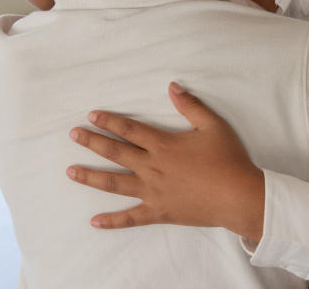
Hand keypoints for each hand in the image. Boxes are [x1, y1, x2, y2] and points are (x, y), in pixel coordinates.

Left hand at [66, 82, 265, 241]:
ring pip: (115, 183)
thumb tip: (172, 86)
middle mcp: (152, 167)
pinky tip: (94, 222)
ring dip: (91, 177)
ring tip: (71, 172)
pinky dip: (112, 221)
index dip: (110, 121)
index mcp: (163, 145)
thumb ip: (191, 106)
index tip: (91, 115)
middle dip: (92, 142)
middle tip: (73, 134)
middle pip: (116, 152)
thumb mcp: (213, 125)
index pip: (130, 130)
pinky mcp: (159, 212)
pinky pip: (131, 218)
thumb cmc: (228, 159)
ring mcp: (153, 192)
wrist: (238, 196)